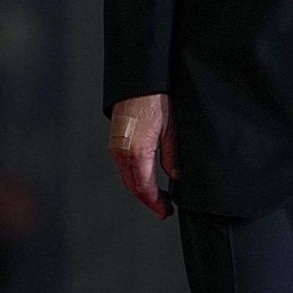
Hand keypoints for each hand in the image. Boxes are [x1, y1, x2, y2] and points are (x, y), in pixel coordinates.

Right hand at [108, 93, 176, 218]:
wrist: (138, 80)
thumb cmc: (155, 99)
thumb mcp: (171, 129)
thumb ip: (172, 156)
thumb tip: (176, 176)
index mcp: (137, 152)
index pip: (144, 188)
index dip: (155, 203)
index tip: (165, 212)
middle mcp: (122, 152)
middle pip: (133, 187)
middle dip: (148, 200)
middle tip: (163, 209)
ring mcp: (116, 147)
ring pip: (127, 178)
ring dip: (141, 190)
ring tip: (158, 196)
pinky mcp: (116, 140)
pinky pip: (123, 167)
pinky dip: (134, 177)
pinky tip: (146, 178)